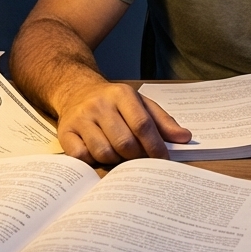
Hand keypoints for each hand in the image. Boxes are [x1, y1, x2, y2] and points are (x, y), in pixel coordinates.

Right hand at [52, 78, 190, 165]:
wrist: (76, 90)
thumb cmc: (113, 101)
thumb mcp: (140, 103)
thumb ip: (163, 121)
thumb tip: (185, 138)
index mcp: (122, 94)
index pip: (142, 125)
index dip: (155, 146)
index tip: (163, 161)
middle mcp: (100, 104)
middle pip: (124, 142)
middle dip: (136, 157)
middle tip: (140, 160)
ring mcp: (81, 118)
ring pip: (104, 152)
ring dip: (115, 161)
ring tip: (120, 157)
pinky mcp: (65, 132)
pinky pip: (81, 157)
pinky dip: (93, 162)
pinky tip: (98, 156)